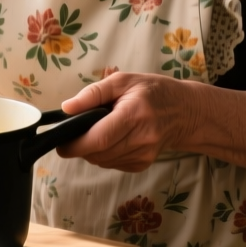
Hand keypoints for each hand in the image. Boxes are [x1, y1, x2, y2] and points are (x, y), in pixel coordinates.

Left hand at [56, 72, 194, 171]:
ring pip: (102, 161)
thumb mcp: (123, 81)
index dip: (76, 144)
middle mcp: (141, 139)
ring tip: (95, 133)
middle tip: (73, 134)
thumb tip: (67, 108)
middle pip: (98, 153)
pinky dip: (103, 155)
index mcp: (135, 114)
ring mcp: (144, 155)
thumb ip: (93, 94)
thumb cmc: (152, 92)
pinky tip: (110, 140)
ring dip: (91, 151)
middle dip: (79, 147)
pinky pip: (111, 165)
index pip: (100, 138)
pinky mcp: (142, 164)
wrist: (184, 112)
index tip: (61, 142)